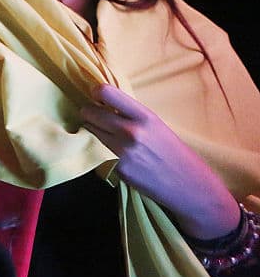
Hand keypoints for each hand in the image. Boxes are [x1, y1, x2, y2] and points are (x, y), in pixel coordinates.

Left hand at [81, 85, 240, 238]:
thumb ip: (130, 113)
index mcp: (144, 116)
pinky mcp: (116, 168)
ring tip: (105, 133)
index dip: (96, 92)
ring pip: (90, 131)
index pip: (106, 92)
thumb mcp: (155, 124)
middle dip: (89, 113)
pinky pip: (97, 151)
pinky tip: (113, 152)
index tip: (96, 96)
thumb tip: (102, 102)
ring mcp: (122, 151)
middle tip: (94, 115)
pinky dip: (99, 149)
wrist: (188, 185)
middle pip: (89, 112)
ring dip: (92, 130)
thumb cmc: (172, 151)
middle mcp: (131, 131)